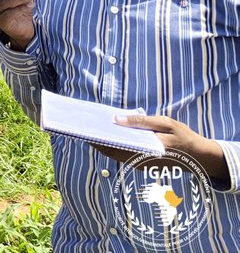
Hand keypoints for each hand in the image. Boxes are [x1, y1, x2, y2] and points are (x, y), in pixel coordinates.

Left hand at [94, 114, 228, 180]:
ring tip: (91, 128)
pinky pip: (123, 157)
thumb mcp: (165, 123)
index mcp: (148, 149)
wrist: (199, 157)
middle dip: (97, 140)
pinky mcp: (142, 165)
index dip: (99, 139)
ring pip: (116, 155)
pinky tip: (106, 135)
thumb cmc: (182, 136)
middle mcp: (142, 161)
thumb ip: (142, 121)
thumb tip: (117, 118)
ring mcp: (142, 165)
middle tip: (83, 127)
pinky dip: (112, 147)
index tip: (86, 129)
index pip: (117, 146)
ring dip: (102, 144)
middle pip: (112, 151)